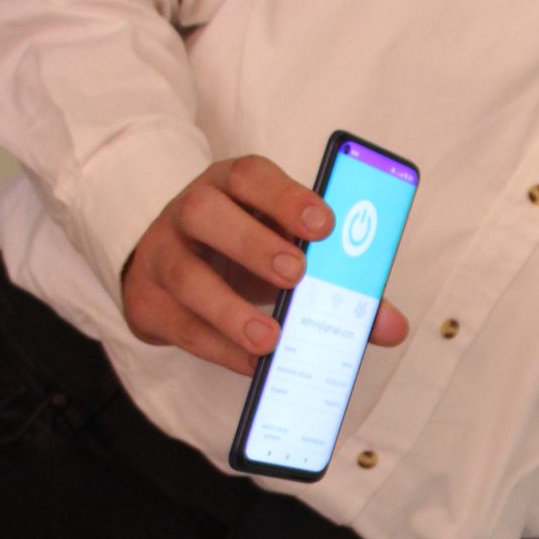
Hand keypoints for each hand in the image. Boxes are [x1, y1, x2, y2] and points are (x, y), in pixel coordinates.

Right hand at [121, 153, 410, 375]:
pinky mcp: (146, 302)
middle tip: (296, 274)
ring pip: (184, 273)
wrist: (167, 276)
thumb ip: (340, 286)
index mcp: (231, 187)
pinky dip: (218, 347)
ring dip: (229, 308)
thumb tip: (392, 327)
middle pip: (207, 213)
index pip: (251, 176)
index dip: (286, 196)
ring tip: (271, 337)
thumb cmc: (242, 258)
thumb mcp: (286, 255)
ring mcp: (162, 255)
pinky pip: (179, 324)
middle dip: (252, 243)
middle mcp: (190, 212)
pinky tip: (252, 363)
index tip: (325, 224)